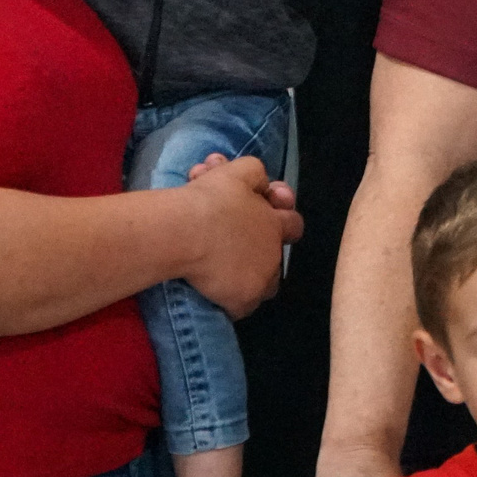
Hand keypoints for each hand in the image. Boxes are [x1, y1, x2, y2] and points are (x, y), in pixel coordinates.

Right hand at [176, 154, 302, 318]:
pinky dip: (231, 298)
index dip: (278, 218)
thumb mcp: (239, 171)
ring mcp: (259, 281)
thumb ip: (256, 173)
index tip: (257, 214)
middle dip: (260, 249)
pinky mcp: (241, 302)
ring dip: (247, 275)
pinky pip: (242, 306)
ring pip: (262, 284)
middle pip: (275, 257)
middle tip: (232, 241)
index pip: (293, 224)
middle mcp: (273, 255)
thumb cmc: (211, 199)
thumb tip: (261, 181)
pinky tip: (214, 288)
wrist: (184, 232)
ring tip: (222, 268)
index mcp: (276, 224)